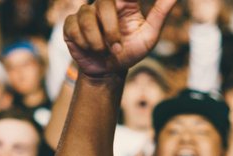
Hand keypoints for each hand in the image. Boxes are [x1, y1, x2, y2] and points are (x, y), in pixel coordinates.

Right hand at [63, 0, 177, 79]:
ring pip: (87, 17)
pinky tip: (90, 48)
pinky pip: (73, 27)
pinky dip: (83, 42)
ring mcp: (86, 13)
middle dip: (110, 29)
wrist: (109, 72)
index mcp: (124, 2)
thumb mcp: (149, 35)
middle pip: (104, 3)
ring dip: (97, 41)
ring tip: (104, 51)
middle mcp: (104, 4)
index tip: (124, 5)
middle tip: (116, 47)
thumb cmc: (130, 52)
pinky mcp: (71, 24)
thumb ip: (160, 13)